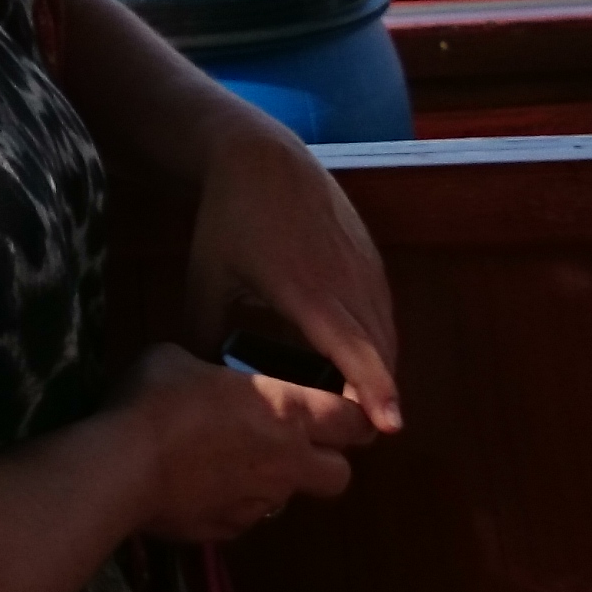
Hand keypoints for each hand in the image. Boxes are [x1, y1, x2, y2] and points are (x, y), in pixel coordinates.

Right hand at [115, 344, 375, 541]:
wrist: (121, 468)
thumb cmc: (157, 400)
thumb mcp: (180, 359)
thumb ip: (210, 374)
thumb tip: (202, 379)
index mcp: (286, 410)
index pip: (353, 420)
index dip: (355, 418)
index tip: (345, 414)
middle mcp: (286, 461)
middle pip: (340, 474)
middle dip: (327, 461)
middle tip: (296, 444)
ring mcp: (258, 503)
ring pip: (286, 498)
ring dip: (271, 482)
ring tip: (230, 463)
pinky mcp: (227, 530)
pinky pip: (242, 516)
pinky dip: (229, 503)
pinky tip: (197, 487)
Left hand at [180, 121, 403, 434]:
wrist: (261, 156)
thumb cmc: (228, 219)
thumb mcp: (205, 279)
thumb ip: (203, 335)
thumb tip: (201, 385)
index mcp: (307, 291)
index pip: (353, 350)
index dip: (375, 389)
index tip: (390, 427)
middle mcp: (348, 280)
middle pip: (379, 350)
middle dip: (376, 395)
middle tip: (355, 436)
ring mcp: (365, 265)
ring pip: (386, 331)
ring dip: (379, 368)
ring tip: (358, 406)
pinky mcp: (372, 256)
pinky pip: (383, 309)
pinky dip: (379, 340)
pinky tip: (358, 359)